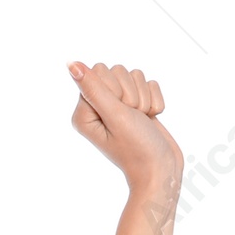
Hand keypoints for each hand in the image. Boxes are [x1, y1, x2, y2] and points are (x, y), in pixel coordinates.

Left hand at [67, 60, 181, 192]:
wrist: (162, 170)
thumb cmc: (136, 149)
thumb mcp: (114, 115)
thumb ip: (93, 88)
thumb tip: (71, 64)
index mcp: (84, 111)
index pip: (99, 71)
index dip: (115, 89)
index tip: (119, 114)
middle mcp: (98, 106)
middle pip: (117, 70)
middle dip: (131, 94)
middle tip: (132, 120)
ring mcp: (118, 105)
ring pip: (135, 75)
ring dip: (144, 98)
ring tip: (141, 122)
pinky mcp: (137, 104)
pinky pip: (149, 83)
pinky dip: (154, 101)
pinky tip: (150, 120)